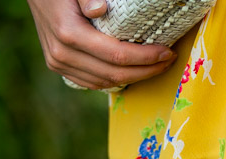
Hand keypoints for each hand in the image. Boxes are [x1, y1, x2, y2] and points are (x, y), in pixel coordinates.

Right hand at [26, 0, 177, 90]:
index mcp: (68, 33)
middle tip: (167, 61)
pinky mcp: (57, 66)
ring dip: (133, 78)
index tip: (167, 52)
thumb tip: (100, 8)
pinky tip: (131, 72)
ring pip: (104, 82)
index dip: (145, 58)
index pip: (116, 55)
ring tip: (154, 67)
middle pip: (114, 74)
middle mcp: (62, 55)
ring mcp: (58, 63)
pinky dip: (114, 80)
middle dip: (145, 71)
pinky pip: (92, 82)